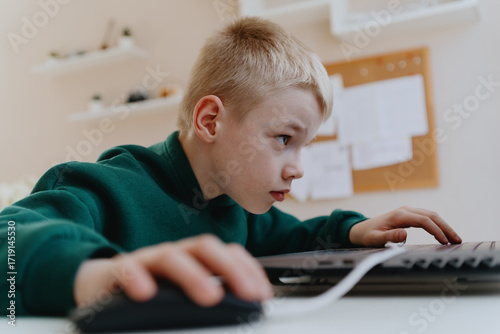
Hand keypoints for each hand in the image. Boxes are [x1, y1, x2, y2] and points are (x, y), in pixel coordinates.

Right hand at [73, 234, 272, 307]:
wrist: (99, 284)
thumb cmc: (151, 291)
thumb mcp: (184, 295)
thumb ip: (210, 297)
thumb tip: (245, 310)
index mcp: (193, 259)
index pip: (226, 253)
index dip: (248, 269)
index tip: (263, 295)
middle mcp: (174, 255)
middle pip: (205, 248)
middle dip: (231, 269)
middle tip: (249, 295)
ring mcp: (146, 261)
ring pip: (171, 256)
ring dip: (193, 275)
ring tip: (210, 296)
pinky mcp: (116, 272)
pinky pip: (126, 269)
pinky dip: (136, 278)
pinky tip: (145, 294)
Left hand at [349, 206, 461, 246]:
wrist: (361, 229)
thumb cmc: (368, 235)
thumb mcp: (375, 239)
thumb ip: (389, 237)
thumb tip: (405, 234)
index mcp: (399, 215)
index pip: (424, 221)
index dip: (436, 231)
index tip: (445, 242)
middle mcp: (405, 210)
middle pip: (431, 216)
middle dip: (446, 227)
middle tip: (458, 241)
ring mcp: (407, 211)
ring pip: (431, 215)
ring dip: (444, 226)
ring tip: (455, 239)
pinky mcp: (408, 215)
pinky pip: (426, 217)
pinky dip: (437, 224)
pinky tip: (443, 234)